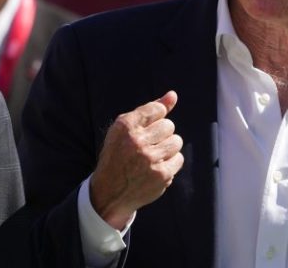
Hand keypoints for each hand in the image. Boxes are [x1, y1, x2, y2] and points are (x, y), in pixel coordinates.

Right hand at [90, 91, 183, 229]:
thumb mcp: (126, 129)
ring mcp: (149, 159)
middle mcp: (136, 141)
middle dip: (161, 135)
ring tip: (152, 157)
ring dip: (168, 148)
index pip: (157, 109)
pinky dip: (170, 163)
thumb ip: (150, 110)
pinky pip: (179, 159)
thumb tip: (173, 94)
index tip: (147, 130)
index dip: (155, 119)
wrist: (108, 193)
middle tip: (147, 146)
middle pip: (169, 125)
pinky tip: (156, 168)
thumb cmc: (119, 154)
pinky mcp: (161, 175)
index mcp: (125, 126)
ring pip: (177, 141)